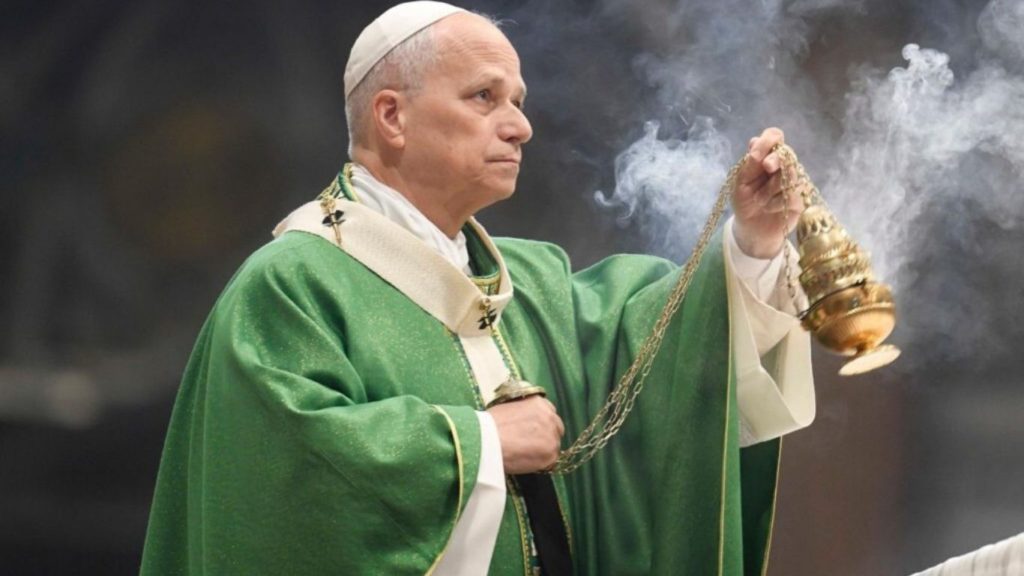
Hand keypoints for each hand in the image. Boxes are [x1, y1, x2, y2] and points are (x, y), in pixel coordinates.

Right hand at [487, 395, 564, 473]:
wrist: (485, 441)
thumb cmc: (489, 425)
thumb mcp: (508, 408)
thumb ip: (524, 413)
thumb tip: (525, 423)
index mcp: (539, 402)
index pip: (549, 413)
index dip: (541, 424)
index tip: (534, 431)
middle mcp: (550, 416)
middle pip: (556, 428)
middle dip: (546, 436)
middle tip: (531, 444)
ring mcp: (552, 435)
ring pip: (554, 445)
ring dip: (543, 450)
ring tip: (525, 455)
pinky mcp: (550, 454)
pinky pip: (550, 461)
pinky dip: (540, 463)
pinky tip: (525, 462)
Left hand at [731, 127, 804, 258]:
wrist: (750, 229)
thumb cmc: (745, 202)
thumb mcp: (740, 182)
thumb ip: (749, 163)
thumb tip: (754, 140)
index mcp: (766, 156)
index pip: (774, 136)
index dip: (769, 140)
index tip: (757, 154)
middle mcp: (783, 166)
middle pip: (787, 153)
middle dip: (775, 159)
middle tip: (766, 166)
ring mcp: (794, 182)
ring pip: (790, 174)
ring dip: (770, 188)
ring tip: (759, 200)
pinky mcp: (800, 199)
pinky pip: (792, 195)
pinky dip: (775, 202)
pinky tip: (768, 208)